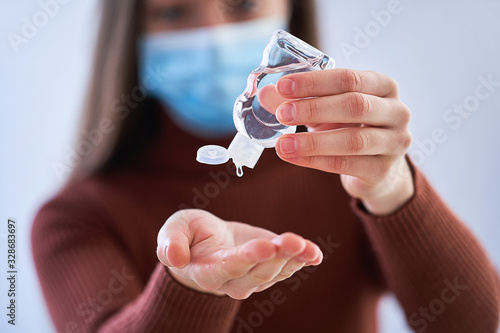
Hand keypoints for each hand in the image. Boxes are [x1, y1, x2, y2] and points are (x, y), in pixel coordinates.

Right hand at [156, 209, 322, 298]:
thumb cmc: (189, 236)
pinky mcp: (269, 266)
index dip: (247, 257)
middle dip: (276, 257)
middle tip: (291, 240)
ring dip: (292, 258)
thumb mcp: (174, 230)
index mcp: (207, 271)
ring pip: (275, 271)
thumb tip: (175, 259)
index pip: (228, 267)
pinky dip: (302, 260)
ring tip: (305, 245)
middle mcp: (232, 280)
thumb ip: (170, 243)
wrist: (206, 244)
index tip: (265, 245)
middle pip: (257, 272)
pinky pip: (287, 268)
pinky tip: (315, 253)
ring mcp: (253, 277)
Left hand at [272, 69, 413, 214]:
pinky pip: (346, 165)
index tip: (283, 86)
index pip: (349, 78)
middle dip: (314, 109)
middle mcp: (396, 112)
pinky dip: (316, 161)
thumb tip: (265, 95)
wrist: (374, 168)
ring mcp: (394, 143)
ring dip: (313, 142)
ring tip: (282, 144)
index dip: (314, 82)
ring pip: (353, 140)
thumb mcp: (325, 110)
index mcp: (383, 86)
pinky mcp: (382, 170)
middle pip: (355, 106)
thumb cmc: (349, 128)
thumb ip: (298, 100)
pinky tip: (292, 157)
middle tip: (282, 114)